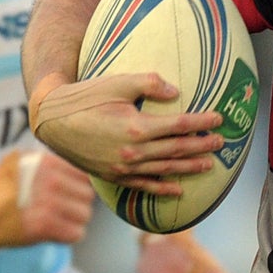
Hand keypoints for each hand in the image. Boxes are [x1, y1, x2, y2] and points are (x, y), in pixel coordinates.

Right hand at [0, 151, 95, 246]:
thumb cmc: (0, 187)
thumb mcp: (22, 162)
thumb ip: (50, 163)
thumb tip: (82, 168)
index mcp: (47, 163)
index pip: (86, 175)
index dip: (80, 186)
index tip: (70, 193)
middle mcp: (51, 180)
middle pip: (88, 196)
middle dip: (78, 203)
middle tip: (62, 209)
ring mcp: (49, 203)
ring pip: (85, 215)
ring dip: (74, 221)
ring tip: (56, 220)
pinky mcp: (44, 226)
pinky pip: (76, 233)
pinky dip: (67, 235)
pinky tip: (54, 232)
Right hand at [29, 71, 225, 197]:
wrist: (51, 120)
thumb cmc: (84, 97)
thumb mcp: (116, 82)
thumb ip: (149, 84)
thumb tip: (176, 91)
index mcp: (136, 127)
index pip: (178, 125)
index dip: (201, 122)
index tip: (218, 119)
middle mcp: (133, 152)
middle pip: (177, 149)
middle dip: (201, 146)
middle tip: (221, 143)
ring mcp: (124, 168)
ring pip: (165, 169)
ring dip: (189, 167)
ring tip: (208, 165)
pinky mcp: (114, 176)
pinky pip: (144, 185)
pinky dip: (162, 188)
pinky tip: (177, 190)